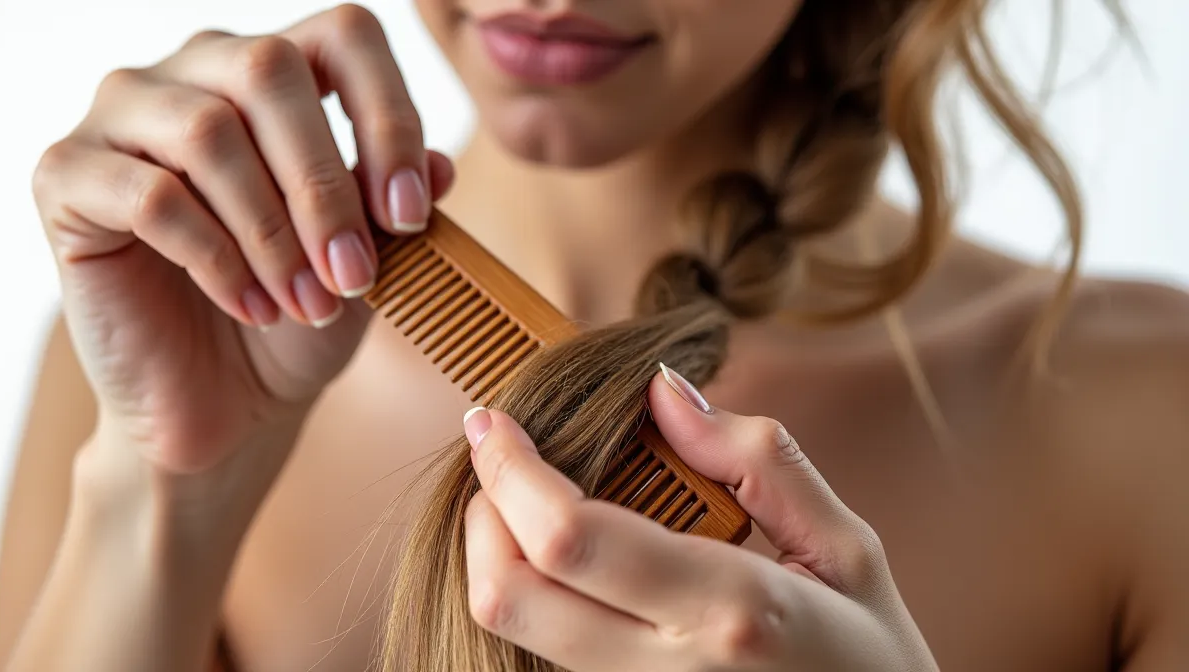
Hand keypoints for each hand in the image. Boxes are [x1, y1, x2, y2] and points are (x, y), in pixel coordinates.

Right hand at [32, 5, 452, 475]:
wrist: (222, 403)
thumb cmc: (298, 318)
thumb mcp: (367, 259)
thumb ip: (394, 204)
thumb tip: (438, 165)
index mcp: (270, 72)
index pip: (343, 35)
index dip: (388, 117)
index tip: (410, 216)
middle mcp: (190, 71)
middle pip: (269, 69)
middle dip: (324, 184)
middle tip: (352, 275)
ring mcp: (119, 116)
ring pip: (207, 132)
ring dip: (271, 232)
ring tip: (305, 304)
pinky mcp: (65, 176)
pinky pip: (149, 195)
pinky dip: (214, 259)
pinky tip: (250, 307)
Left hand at [460, 366, 938, 670]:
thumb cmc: (868, 656)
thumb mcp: (847, 548)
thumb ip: (756, 460)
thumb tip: (663, 390)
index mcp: (729, 608)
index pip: (570, 537)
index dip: (511, 471)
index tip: (493, 420)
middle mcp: (666, 668)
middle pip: (509, 596)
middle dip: (483, 513)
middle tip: (503, 459)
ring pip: (514, 631)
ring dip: (497, 554)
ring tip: (530, 502)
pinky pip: (545, 651)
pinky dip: (531, 593)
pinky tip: (565, 560)